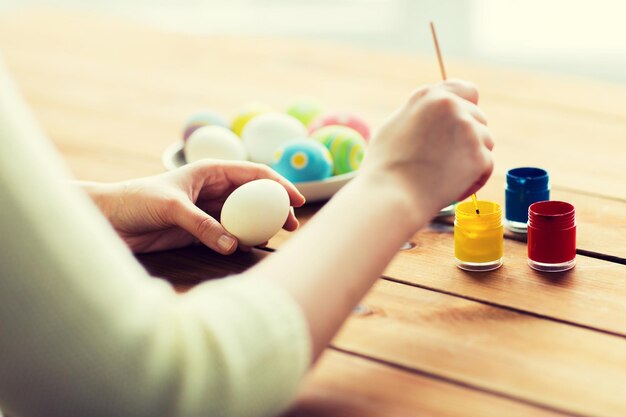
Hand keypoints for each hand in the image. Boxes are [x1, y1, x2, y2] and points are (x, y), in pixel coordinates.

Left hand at [86, 160, 304, 253]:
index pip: (254, 174)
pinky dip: (242, 241)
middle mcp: (213, 190)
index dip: (279, 184)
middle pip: (254, 197)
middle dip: (275, 208)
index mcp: (210, 171)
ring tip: (276, 238)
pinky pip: (229, 235)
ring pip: (244, 217)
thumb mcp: (171, 207)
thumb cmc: (136, 201)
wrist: (110, 220)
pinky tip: (250, 248)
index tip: (296, 200)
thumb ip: (202, 225)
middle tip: (291, 226)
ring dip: (260, 227)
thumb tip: (233, 245)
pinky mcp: (200, 232)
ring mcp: (208, 211)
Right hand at [360, 78, 493, 222]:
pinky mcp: (479, 155)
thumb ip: (419, 114)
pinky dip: (474, 179)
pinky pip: (487, 165)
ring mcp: (468, 129)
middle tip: (445, 161)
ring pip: (485, 141)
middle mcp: (451, 105)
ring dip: (472, 158)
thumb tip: (436, 115)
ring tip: (445, 176)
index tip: (463, 122)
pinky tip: (452, 188)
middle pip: (478, 118)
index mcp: (429, 96)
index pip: (466, 90)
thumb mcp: (395, 126)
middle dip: (467, 138)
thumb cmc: (385, 168)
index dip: (467, 107)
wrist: (392, 197)